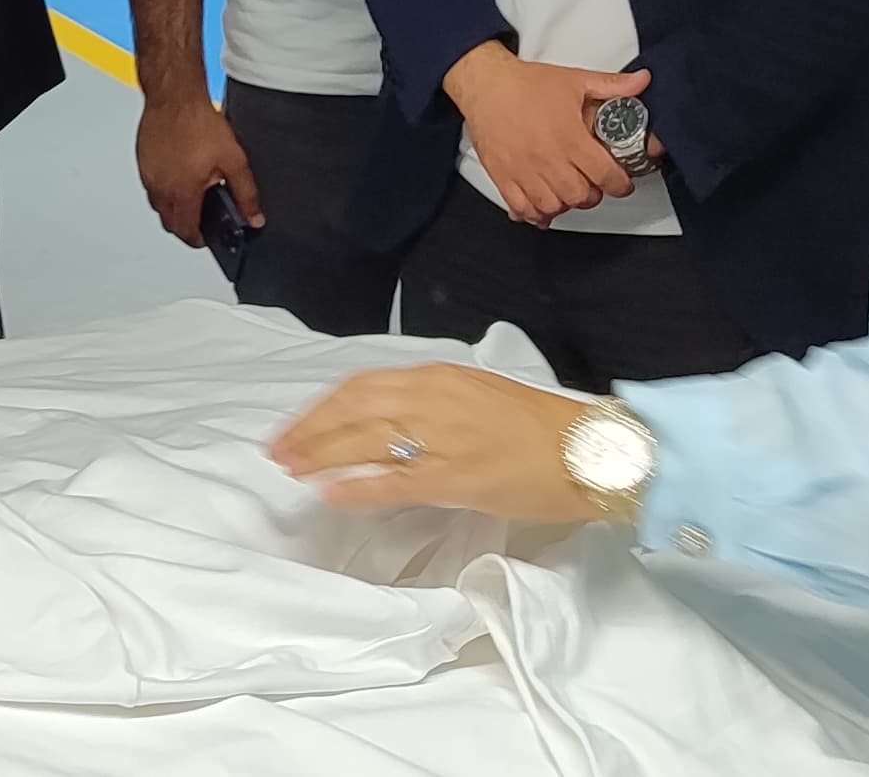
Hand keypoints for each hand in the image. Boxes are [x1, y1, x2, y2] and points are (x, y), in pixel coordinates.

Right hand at [136, 91, 260, 248]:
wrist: (174, 98)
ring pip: (158, 204)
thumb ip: (246, 194)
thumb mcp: (234, 161)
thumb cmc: (198, 123)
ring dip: (173, 207)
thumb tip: (254, 217)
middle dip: (185, 226)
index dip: (199, 239)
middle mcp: (160, 188)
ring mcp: (148, 175)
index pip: (187, 232)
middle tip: (200, 219)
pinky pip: (151, 185)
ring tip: (191, 195)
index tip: (206, 237)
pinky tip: (177, 172)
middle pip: (169, 223)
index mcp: (182, 193)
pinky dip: (163, 188)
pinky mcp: (142, 161)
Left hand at [271, 363, 597, 521]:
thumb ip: (431, 406)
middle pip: (353, 407)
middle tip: (277, 451)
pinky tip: (331, 492)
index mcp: (440, 377)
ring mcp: (445, 436)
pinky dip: (358, 485)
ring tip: (293, 470)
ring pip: (366, 439)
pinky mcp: (459, 476)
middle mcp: (435, 398)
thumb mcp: (477, 399)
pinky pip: (395, 479)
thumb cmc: (540, 430)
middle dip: (309, 429)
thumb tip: (387, 423)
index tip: (295, 425)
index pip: (362, 385)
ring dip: (322, 454)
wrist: (591, 450)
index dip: (321, 407)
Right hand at [446, 45, 649, 225]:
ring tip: (567, 192)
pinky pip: (523, 209)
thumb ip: (612, 85)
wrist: (485, 84)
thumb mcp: (575, 80)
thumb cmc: (525, 84)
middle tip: (592, 184)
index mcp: (570, 138)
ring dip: (565, 204)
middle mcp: (548, 159)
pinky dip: (535, 212)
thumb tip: (642, 81)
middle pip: (580, 197)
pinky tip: (542, 204)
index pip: (605, 176)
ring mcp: (524, 171)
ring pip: (554, 207)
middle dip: (592, 194)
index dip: (620, 184)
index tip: (620, 182)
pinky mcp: (504, 177)